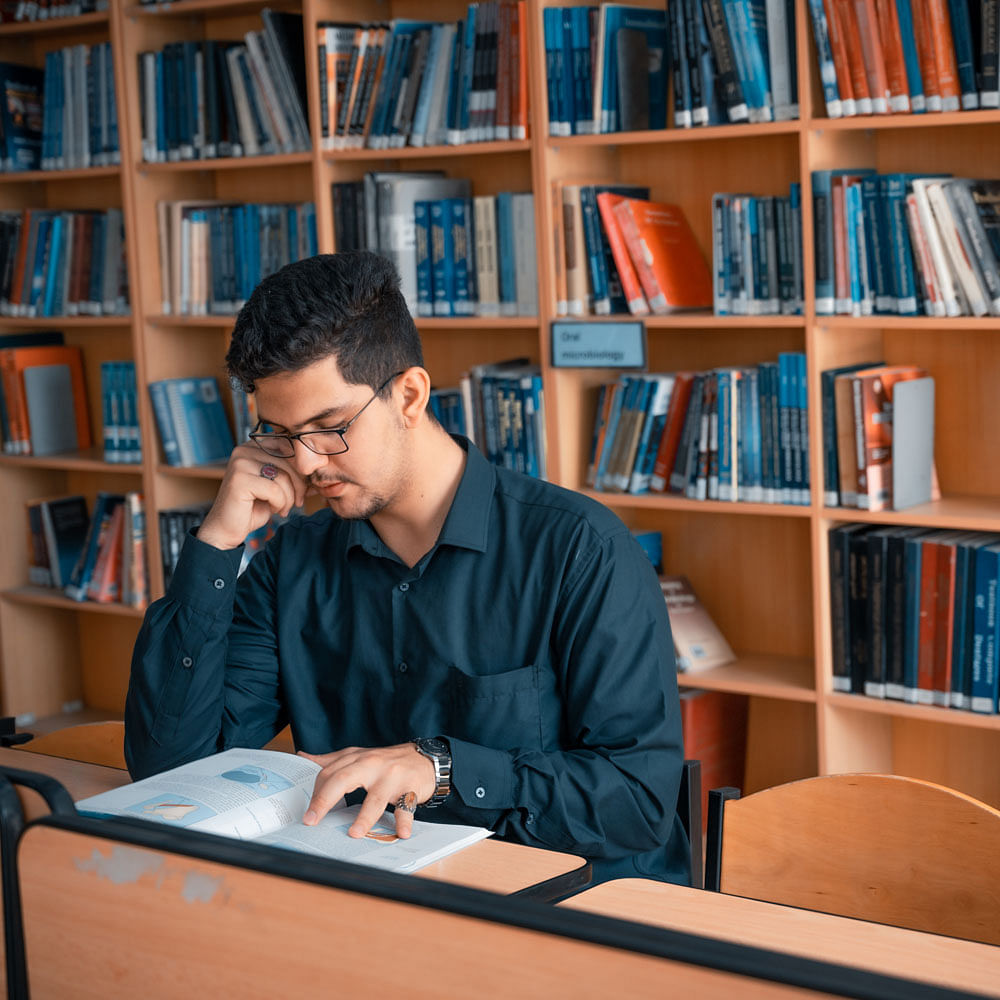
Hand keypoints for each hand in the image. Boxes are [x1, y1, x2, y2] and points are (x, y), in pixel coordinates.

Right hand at [197, 442, 309, 549]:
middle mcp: (244, 449)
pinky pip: (274, 490)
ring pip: (283, 476)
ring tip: (283, 508)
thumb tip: (321, 465)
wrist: (227, 528)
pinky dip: (280, 503)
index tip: (306, 488)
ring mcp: (240, 463)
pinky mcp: (239, 479)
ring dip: (289, 497)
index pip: (290, 447)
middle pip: (289, 460)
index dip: (302, 468)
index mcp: (254, 445)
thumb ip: (293, 472)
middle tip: (297, 502)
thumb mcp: (278, 485)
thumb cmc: (254, 506)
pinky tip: (274, 510)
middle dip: (300, 484)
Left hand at [297, 744, 435, 838]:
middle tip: (312, 820)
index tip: (307, 814)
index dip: (316, 793)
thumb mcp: (359, 756)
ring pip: (375, 797)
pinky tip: (401, 833)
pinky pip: (405, 806)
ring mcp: (391, 777)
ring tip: (354, 833)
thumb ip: (332, 760)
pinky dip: (404, 821)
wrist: (425, 758)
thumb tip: (303, 758)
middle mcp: (372, 765)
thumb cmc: (388, 761)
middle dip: (325, 800)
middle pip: (344, 779)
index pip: (330, 773)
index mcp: (358, 759)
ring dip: (364, 817)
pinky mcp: (410, 788)